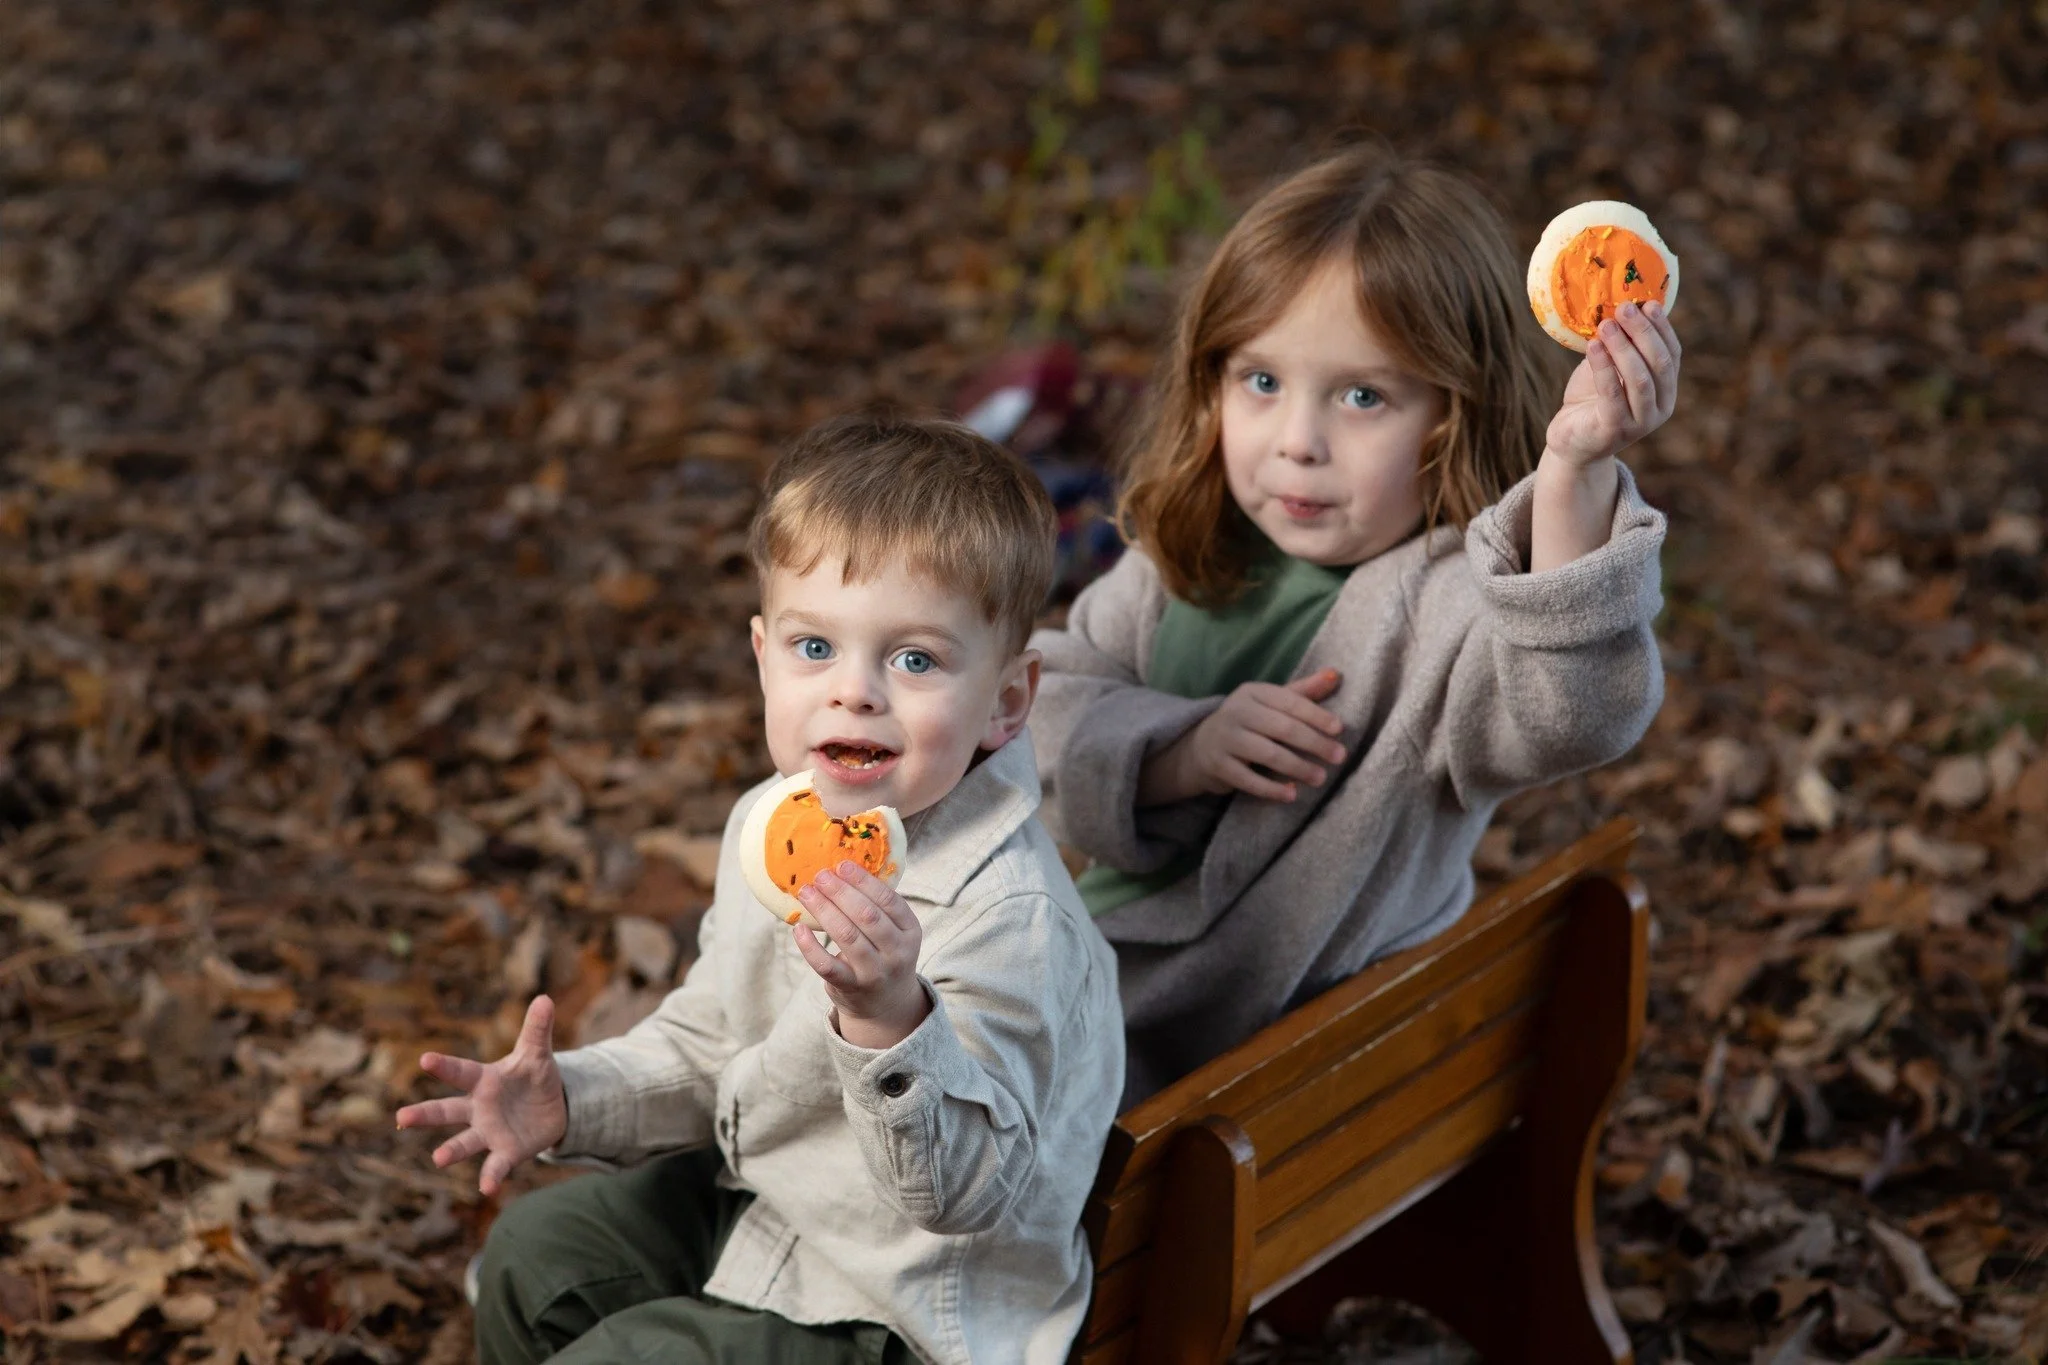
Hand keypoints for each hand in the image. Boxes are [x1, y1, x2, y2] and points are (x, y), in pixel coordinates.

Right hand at [396, 995, 566, 1196]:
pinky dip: (491, 1176)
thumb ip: (537, 1030)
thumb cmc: (534, 1077)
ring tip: (439, 1159)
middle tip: (401, 1117)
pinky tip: (487, 1189)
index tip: (425, 1059)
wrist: (552, 1108)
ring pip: (464, 1142)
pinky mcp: (505, 1151)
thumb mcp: (537, 1054)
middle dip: (425, 1114)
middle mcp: (478, 1108)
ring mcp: (489, 1132)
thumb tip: (545, 998)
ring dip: (452, 1150)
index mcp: (484, 1080)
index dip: (444, 1066)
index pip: (461, 1072)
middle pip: (447, 1111)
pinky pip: (495, 1165)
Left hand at [794, 862, 928, 1049]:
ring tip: (806, 893)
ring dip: (823, 910)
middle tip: (820, 876)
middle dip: (840, 892)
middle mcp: (897, 952)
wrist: (885, 1004)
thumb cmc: (883, 955)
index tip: (842, 865)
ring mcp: (875, 972)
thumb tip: (840, 870)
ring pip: (846, 935)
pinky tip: (798, 928)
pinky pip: (827, 965)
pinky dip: (810, 946)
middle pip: (867, 915)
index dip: (864, 881)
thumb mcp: (894, 933)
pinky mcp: (851, 988)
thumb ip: (876, 908)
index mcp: (910, 931)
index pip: (888, 900)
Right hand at [1142, 668, 1345, 804]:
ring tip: (1320, 778)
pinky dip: (1271, 789)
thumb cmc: (1248, 722)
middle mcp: (1236, 711)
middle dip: (1314, 743)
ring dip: (1298, 767)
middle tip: (1339, 757)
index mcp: (1253, 692)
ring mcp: (1225, 738)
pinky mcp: (1218, 764)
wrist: (1201, 746)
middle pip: (1282, 727)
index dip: (1316, 715)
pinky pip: (1248, 779)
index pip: (1290, 701)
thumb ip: (1302, 692)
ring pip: (1268, 753)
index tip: (1339, 730)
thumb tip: (1335, 674)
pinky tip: (1291, 794)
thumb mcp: (1271, 703)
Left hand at [1544, 300, 1680, 467]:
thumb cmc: (1592, 400)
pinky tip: (1593, 346)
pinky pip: (1612, 394)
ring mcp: (1640, 423)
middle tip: (1624, 307)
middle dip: (1643, 332)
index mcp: (1666, 391)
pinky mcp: (1615, 431)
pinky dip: (1603, 367)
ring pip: (1639, 379)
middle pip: (1659, 364)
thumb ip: (1622, 345)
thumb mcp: (1611, 368)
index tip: (1648, 303)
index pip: (1672, 354)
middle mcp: (1660, 409)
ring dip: (1623, 347)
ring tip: (1606, 324)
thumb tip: (1625, 304)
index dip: (1662, 328)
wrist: (1571, 441)